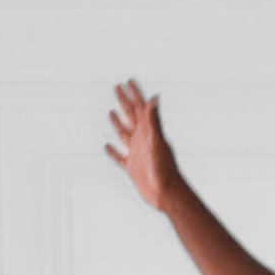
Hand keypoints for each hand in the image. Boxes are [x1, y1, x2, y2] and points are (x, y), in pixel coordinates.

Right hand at [104, 79, 179, 210]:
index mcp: (149, 131)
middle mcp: (143, 139)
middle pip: (131, 116)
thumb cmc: (165, 169)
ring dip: (118, 122)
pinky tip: (107, 146)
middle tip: (118, 86)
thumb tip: (154, 98)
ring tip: (112, 111)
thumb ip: (154, 120)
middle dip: (125, 100)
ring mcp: (137, 153)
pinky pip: (120, 157)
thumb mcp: (157, 141)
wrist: (167, 194)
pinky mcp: (132, 168)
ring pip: (125, 133)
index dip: (135, 93)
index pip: (140, 107)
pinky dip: (113, 151)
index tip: (129, 80)